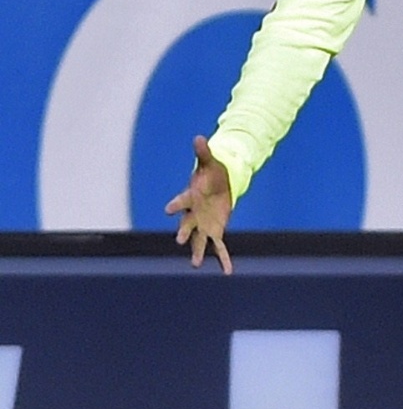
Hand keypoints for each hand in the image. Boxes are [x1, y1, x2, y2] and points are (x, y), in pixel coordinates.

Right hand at [165, 135, 234, 273]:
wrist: (218, 185)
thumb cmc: (210, 174)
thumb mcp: (209, 162)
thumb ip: (203, 152)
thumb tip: (199, 137)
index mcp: (191, 197)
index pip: (181, 202)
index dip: (175, 205)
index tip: (167, 210)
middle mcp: (194, 214)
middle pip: (187, 224)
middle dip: (183, 232)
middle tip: (179, 240)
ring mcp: (203, 224)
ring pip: (199, 240)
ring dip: (198, 251)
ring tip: (196, 264)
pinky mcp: (215, 230)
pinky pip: (219, 246)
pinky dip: (224, 258)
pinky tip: (228, 271)